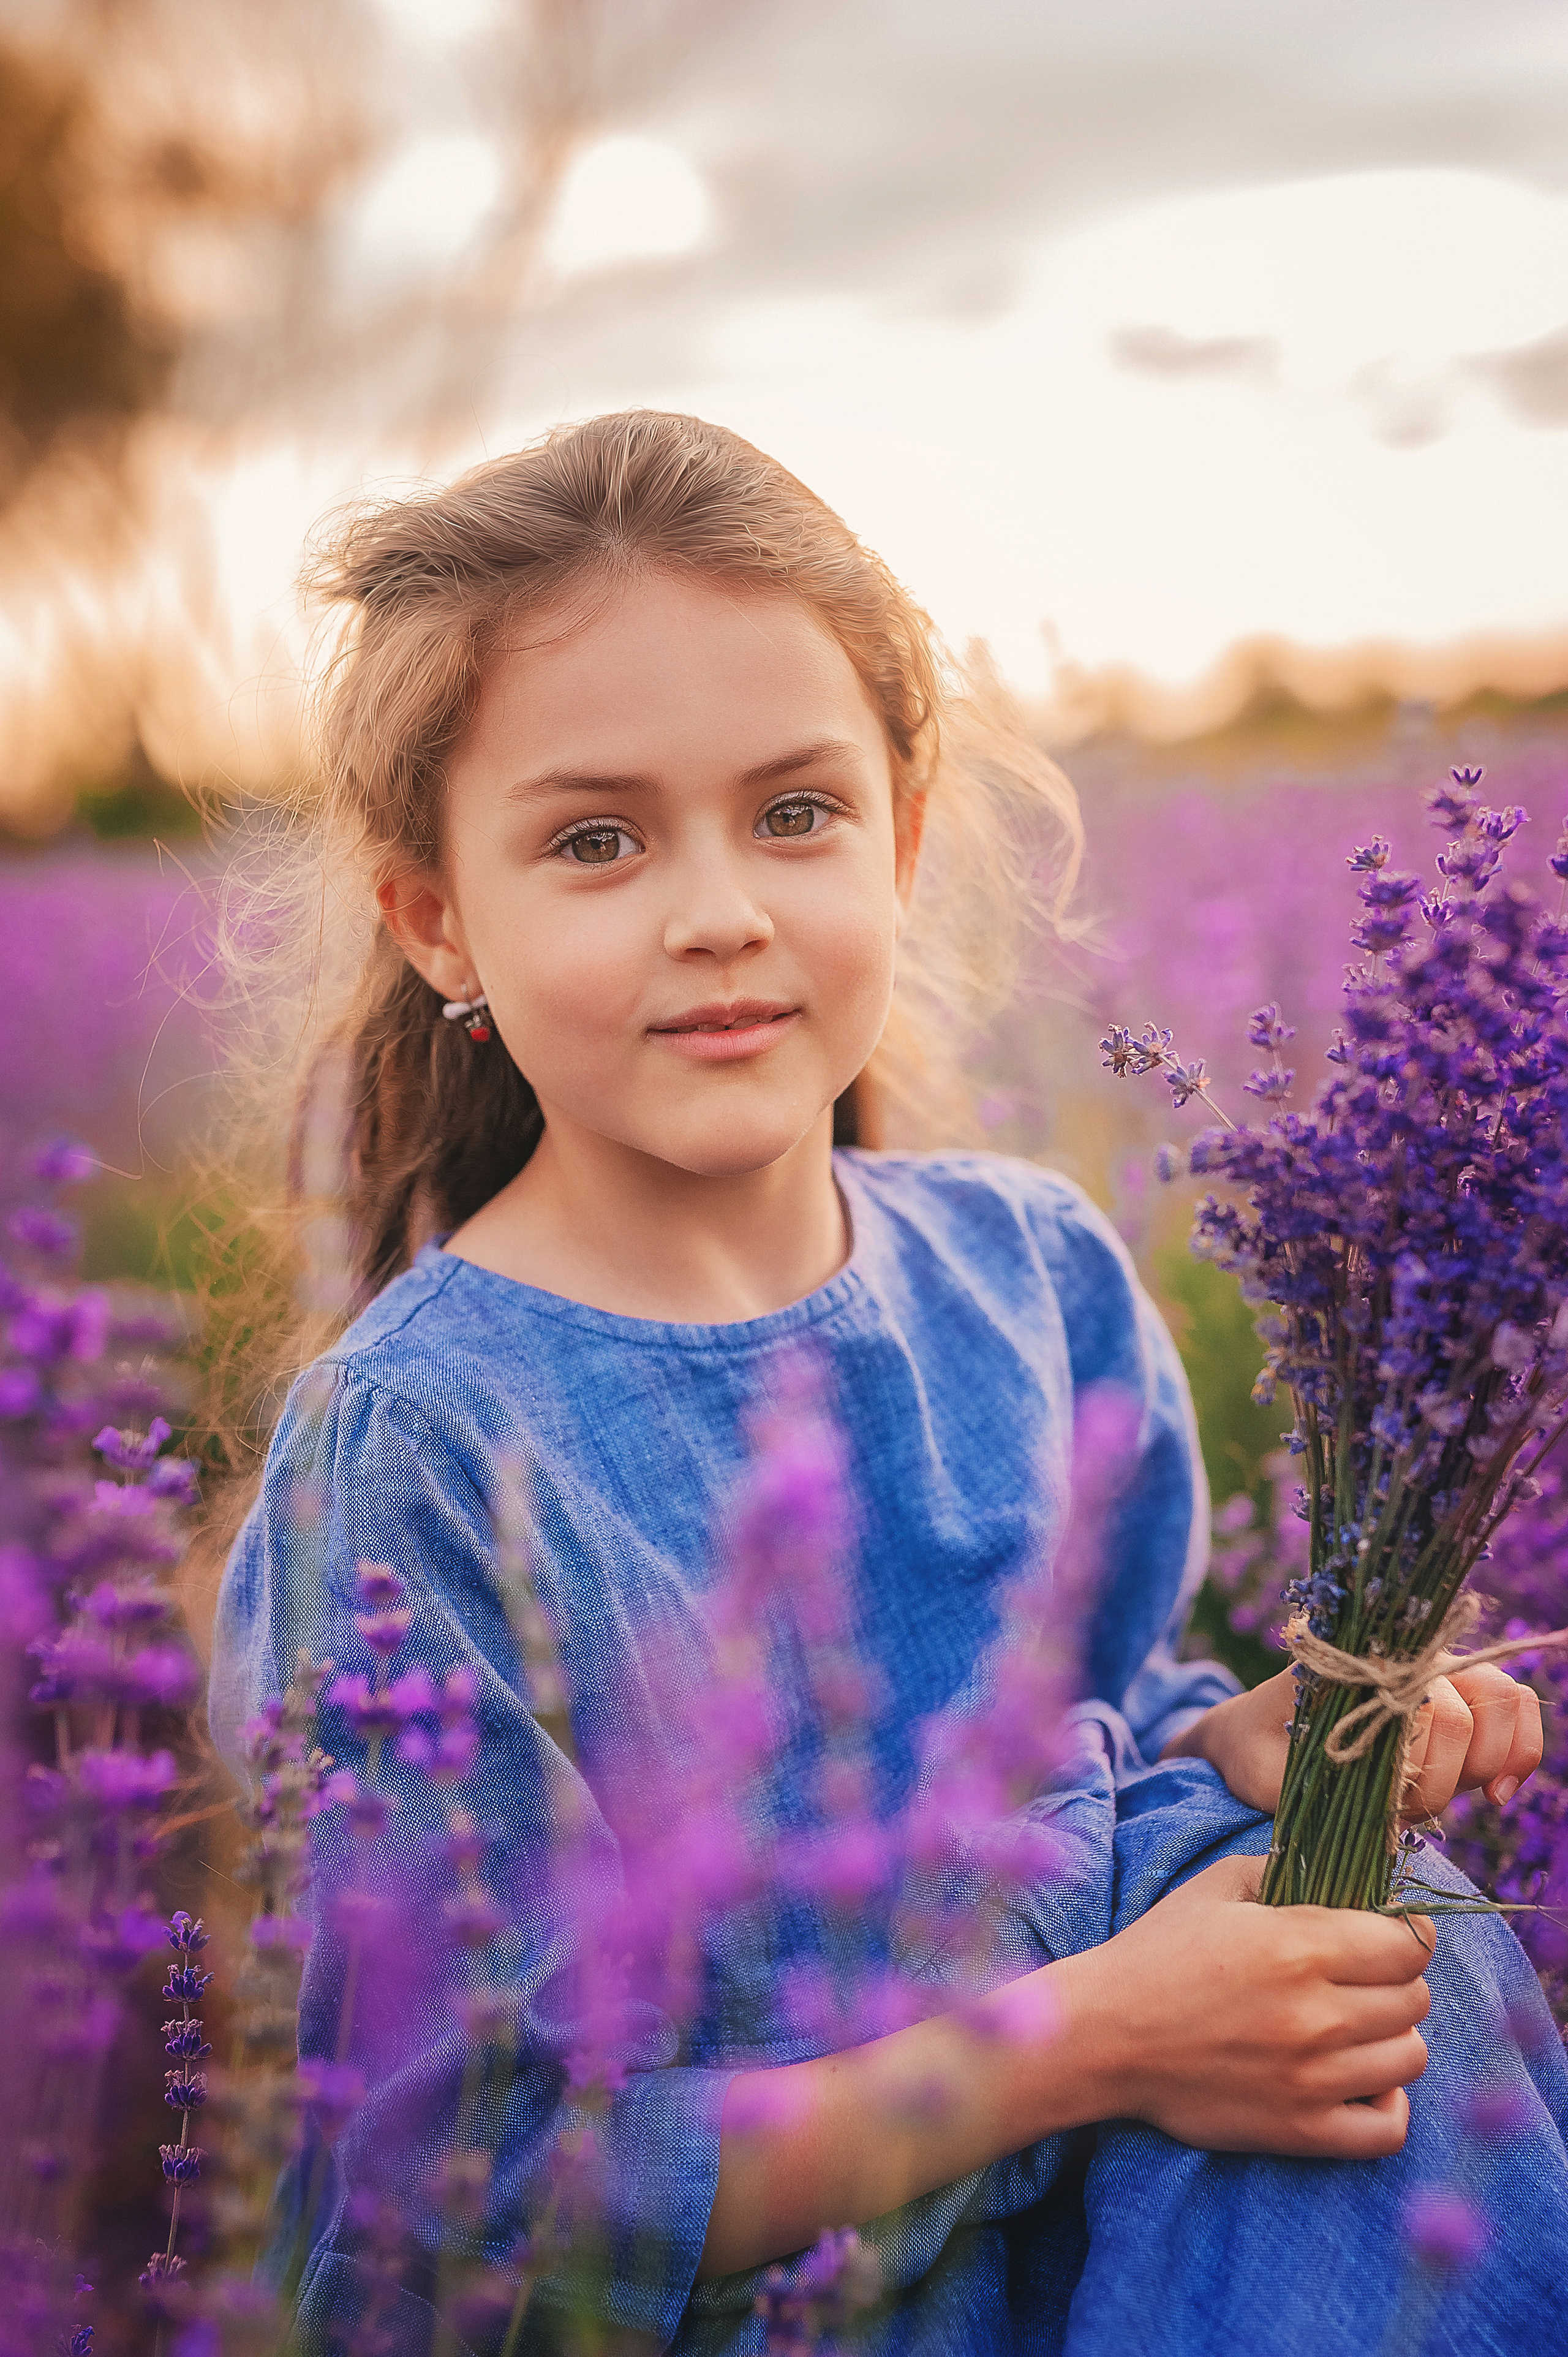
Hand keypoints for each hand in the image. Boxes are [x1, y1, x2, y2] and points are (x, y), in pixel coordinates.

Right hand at [1060, 1855, 1431, 2155]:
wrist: (1105, 2035)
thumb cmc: (1158, 1952)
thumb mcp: (1216, 1886)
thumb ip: (1285, 1870)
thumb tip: (1350, 1875)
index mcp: (1296, 1945)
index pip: (1408, 1945)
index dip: (1406, 1934)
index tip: (1387, 1934)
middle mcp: (1314, 2013)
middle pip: (1415, 1999)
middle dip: (1398, 1981)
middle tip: (1364, 1976)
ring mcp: (1311, 2077)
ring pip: (1411, 2057)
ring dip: (1393, 2036)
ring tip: (1359, 2026)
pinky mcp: (1300, 2130)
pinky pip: (1389, 2129)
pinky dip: (1388, 2103)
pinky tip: (1360, 2079)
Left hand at [1163, 1662, 1544, 1823]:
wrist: (1250, 1732)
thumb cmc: (1256, 1755)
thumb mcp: (1266, 1775)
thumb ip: (1315, 1785)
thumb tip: (1387, 1809)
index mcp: (1351, 1664)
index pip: (1418, 1713)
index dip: (1423, 1772)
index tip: (1403, 1809)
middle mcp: (1399, 1654)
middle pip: (1459, 1715)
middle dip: (1440, 1780)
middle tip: (1405, 1811)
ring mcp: (1433, 1667)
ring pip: (1499, 1698)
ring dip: (1485, 1762)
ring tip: (1456, 1799)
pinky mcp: (1455, 1691)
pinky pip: (1513, 1700)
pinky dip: (1520, 1747)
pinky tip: (1496, 1792)